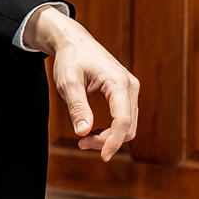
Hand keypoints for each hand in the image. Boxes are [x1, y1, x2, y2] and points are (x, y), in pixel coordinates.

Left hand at [25, 6, 138, 162]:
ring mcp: (130, 88)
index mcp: (118, 82)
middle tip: (81, 143)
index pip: (123, 120)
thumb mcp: (68, 83)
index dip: (114, 142)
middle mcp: (130, 86)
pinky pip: (125, 117)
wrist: (74, 41)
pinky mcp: (126, 92)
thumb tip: (84, 133)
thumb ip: (77, 107)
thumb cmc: (70, 59)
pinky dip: (112, 129)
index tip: (103, 157)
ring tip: (84, 139)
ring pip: (128, 124)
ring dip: (109, 137)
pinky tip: (93, 131)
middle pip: (128, 126)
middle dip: (107, 141)